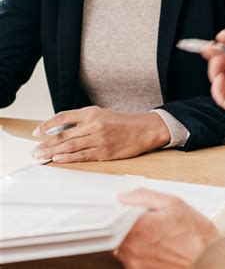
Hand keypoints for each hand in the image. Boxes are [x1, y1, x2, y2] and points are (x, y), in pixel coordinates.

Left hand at [31, 106, 170, 162]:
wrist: (144, 129)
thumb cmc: (122, 122)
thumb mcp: (102, 114)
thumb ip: (83, 120)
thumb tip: (61, 129)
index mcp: (92, 112)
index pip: (63, 117)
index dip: (47, 125)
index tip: (36, 132)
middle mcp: (94, 124)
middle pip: (64, 134)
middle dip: (46, 143)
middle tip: (33, 150)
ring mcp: (99, 139)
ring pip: (70, 145)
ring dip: (52, 152)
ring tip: (40, 156)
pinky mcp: (104, 152)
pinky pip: (82, 156)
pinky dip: (68, 158)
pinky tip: (57, 159)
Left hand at [116, 188, 218, 268]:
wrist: (207, 260)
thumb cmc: (194, 233)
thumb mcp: (173, 203)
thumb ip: (144, 196)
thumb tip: (124, 196)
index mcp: (139, 227)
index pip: (114, 216)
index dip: (121, 211)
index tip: (128, 209)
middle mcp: (133, 249)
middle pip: (116, 233)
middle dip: (127, 226)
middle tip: (147, 221)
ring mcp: (136, 265)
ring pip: (122, 248)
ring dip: (134, 240)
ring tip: (156, 235)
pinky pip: (132, 261)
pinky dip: (141, 253)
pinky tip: (158, 248)